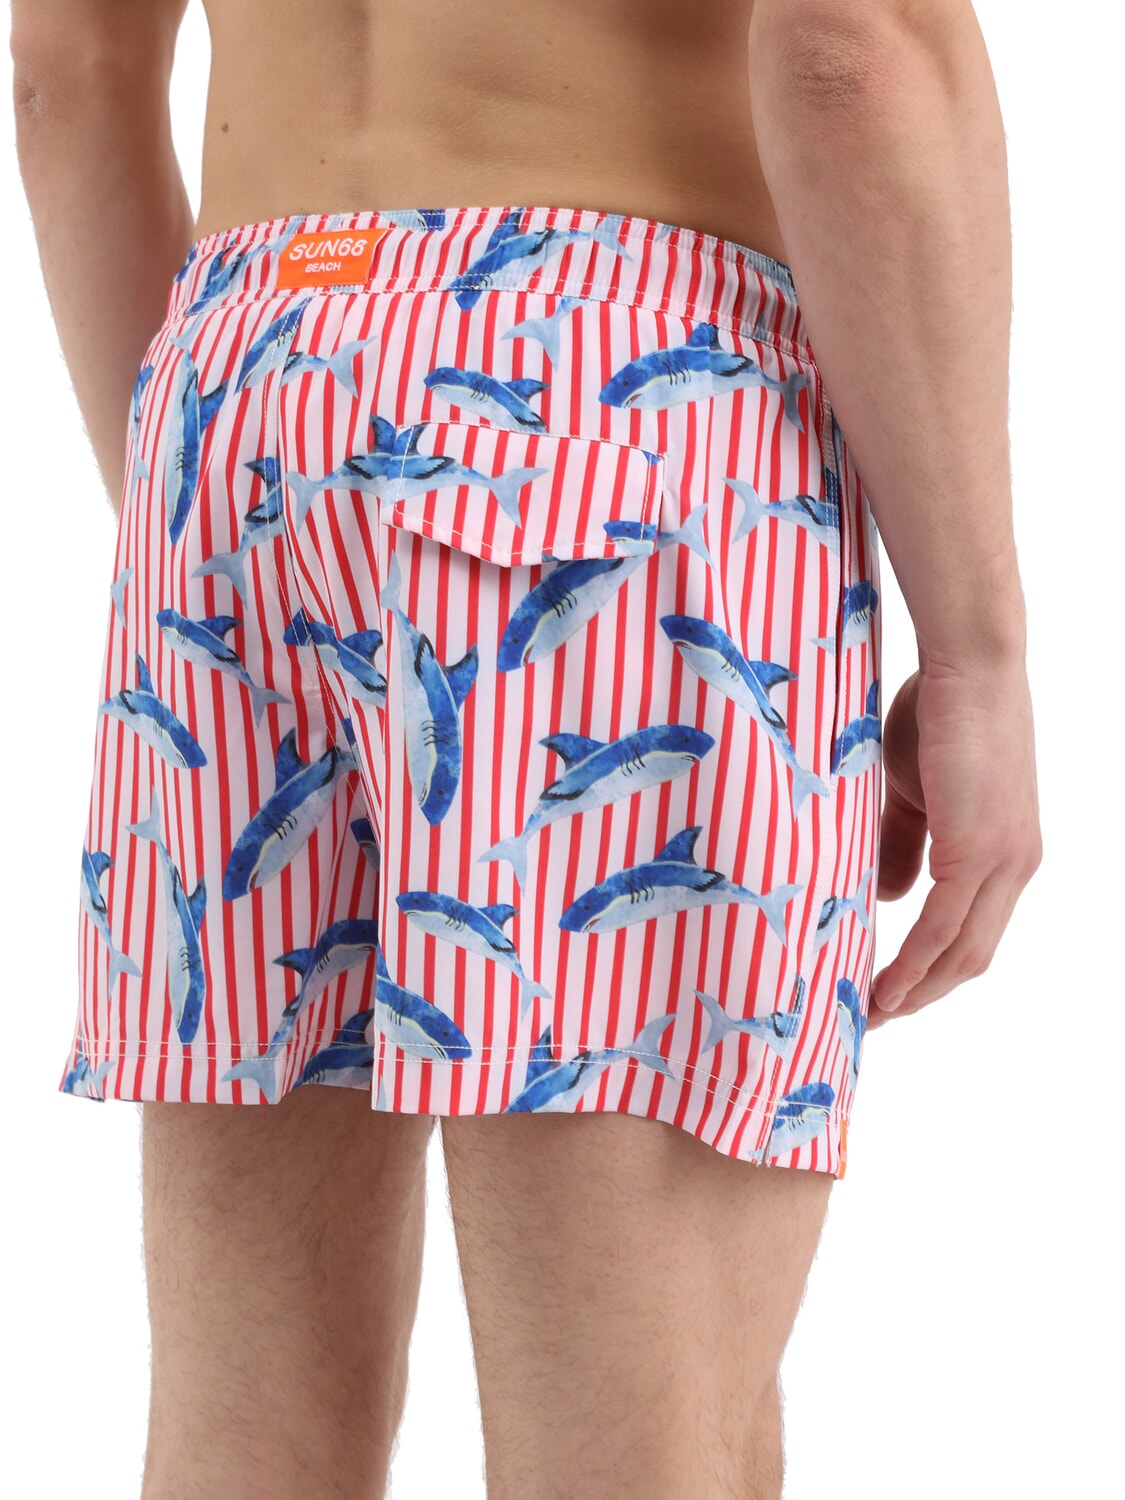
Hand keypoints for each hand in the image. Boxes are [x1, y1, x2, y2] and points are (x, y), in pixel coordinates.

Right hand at [867, 659, 1041, 1028]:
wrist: (966, 666)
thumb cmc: (938, 714)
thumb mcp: (914, 793)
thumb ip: (903, 845)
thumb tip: (888, 899)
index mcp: (1003, 854)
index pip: (971, 932)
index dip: (931, 971)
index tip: (888, 992)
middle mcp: (1014, 866)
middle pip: (971, 956)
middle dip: (922, 994)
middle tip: (874, 1018)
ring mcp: (1002, 860)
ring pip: (960, 951)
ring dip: (916, 989)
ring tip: (873, 1012)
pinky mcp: (979, 849)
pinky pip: (943, 924)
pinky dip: (914, 961)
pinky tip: (887, 983)